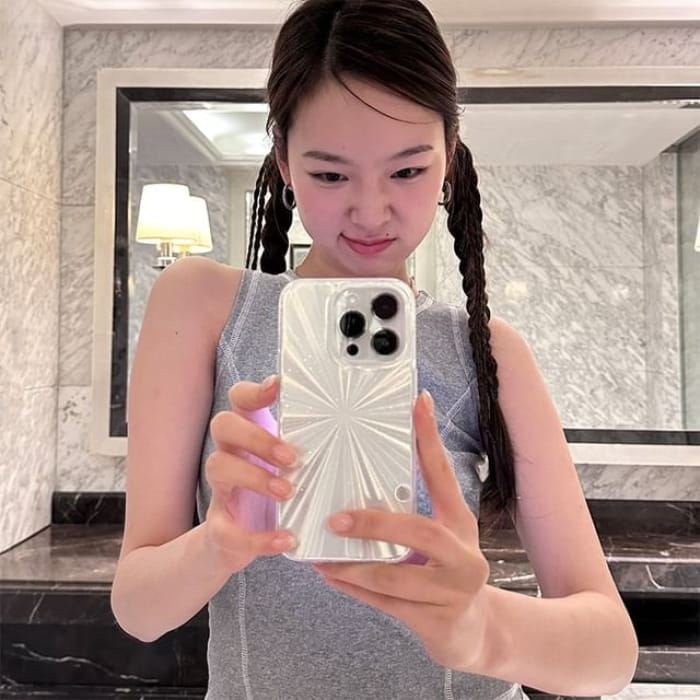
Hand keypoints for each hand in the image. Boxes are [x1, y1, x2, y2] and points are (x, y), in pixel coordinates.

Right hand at [204, 375, 297, 571]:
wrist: (237, 544)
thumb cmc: (275, 493)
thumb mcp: (291, 467)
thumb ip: (310, 449)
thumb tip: (356, 432)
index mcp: (248, 435)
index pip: (240, 398)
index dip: (254, 390)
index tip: (278, 387)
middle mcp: (229, 454)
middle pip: (224, 424)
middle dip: (257, 436)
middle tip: (291, 457)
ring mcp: (220, 488)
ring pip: (218, 466)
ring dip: (255, 477)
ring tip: (288, 492)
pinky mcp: (219, 525)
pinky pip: (225, 529)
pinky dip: (257, 537)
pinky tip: (285, 539)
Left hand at [314, 391, 490, 670]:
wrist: (475, 631)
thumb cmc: (447, 570)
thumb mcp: (441, 536)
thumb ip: (411, 513)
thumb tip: (362, 476)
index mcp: (461, 523)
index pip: (443, 475)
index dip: (429, 438)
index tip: (416, 402)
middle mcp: (463, 556)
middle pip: (420, 534)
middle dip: (374, 525)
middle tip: (336, 518)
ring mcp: (452, 592)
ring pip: (394, 578)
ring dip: (352, 567)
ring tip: (321, 554)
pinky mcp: (437, 623)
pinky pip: (386, 605)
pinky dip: (354, 589)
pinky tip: (331, 575)